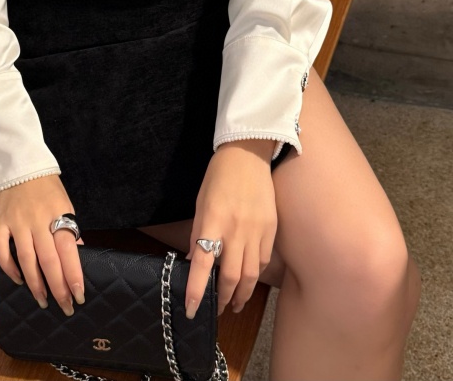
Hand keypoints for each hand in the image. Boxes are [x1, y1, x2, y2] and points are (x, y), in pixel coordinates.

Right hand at [0, 174, 85, 315]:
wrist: (21, 166)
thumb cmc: (48, 189)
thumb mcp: (66, 205)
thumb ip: (70, 230)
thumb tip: (78, 255)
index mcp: (58, 215)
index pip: (68, 250)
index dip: (73, 275)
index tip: (79, 296)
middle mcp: (37, 221)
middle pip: (48, 260)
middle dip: (58, 287)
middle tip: (65, 307)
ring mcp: (16, 223)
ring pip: (25, 259)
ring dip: (35, 284)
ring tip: (43, 300)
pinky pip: (1, 250)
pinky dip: (9, 268)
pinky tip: (19, 280)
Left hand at [184, 139, 277, 318]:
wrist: (247, 154)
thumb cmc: (218, 177)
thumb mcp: (201, 203)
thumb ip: (198, 234)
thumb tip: (193, 262)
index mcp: (213, 220)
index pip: (203, 263)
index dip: (196, 289)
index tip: (193, 309)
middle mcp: (236, 229)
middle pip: (231, 276)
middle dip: (222, 298)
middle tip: (216, 310)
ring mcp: (256, 230)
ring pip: (251, 274)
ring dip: (241, 294)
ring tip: (234, 304)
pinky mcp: (271, 228)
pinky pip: (263, 260)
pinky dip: (255, 274)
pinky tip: (249, 279)